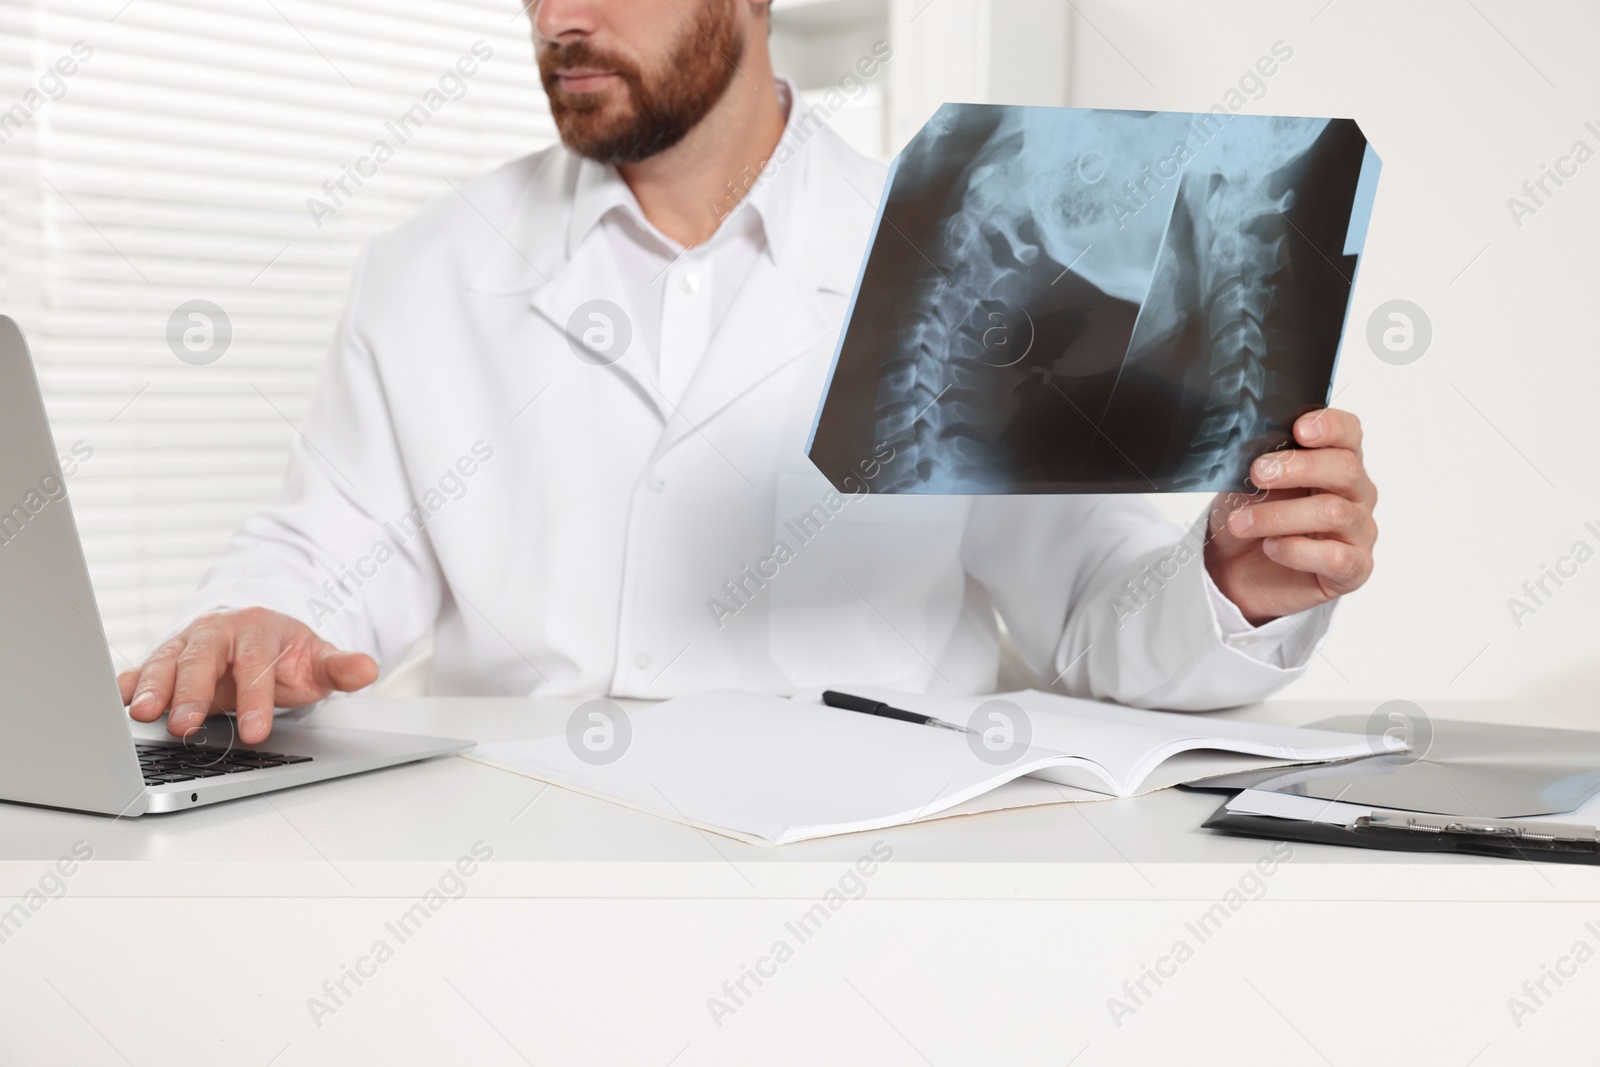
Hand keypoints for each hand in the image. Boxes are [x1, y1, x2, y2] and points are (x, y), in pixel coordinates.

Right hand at [119, 608, 377, 743]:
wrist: (258, 635)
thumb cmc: (286, 654)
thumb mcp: (317, 659)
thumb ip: (340, 667)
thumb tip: (367, 668)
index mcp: (258, 630)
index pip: (257, 665)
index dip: (256, 698)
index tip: (257, 731)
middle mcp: (217, 632)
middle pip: (202, 659)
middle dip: (191, 691)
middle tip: (184, 725)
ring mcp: (186, 645)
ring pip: (166, 662)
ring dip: (152, 688)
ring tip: (140, 714)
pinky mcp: (163, 660)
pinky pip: (141, 670)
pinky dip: (126, 685)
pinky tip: (114, 703)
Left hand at [1204, 408, 1377, 624]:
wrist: (1237, 572)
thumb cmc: (1252, 519)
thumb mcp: (1248, 484)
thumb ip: (1262, 461)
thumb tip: (1256, 444)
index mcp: (1335, 461)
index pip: (1349, 432)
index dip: (1330, 426)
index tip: (1299, 429)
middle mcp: (1356, 494)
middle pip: (1345, 468)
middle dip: (1298, 468)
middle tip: (1258, 474)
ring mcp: (1359, 531)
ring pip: (1334, 512)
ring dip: (1280, 515)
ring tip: (1243, 523)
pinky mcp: (1353, 569)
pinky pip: (1335, 556)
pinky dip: (1296, 550)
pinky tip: (1271, 548)